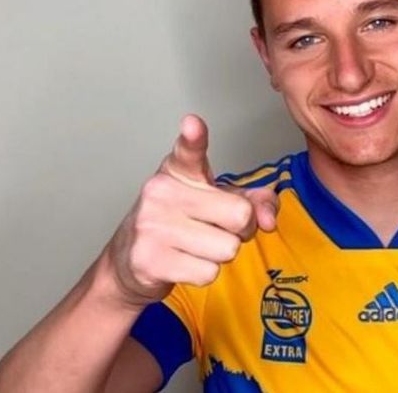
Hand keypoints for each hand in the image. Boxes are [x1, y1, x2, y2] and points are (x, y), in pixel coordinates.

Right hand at [105, 114, 278, 306]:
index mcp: (179, 171)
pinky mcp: (150, 260)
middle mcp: (162, 192)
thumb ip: (254, 201)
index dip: (194, 137)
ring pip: (228, 248)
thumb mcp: (217, 202)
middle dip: (241, 230)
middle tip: (217, 228)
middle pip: (240, 214)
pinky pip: (209, 272)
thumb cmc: (180, 224)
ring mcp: (153, 225)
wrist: (129, 262)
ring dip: (220, 255)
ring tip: (197, 246)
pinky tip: (184, 262)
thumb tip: (268, 220)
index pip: (189, 150)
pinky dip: (204, 273)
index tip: (193, 124)